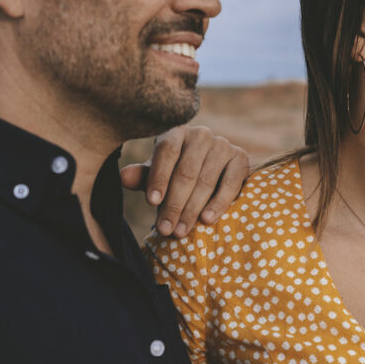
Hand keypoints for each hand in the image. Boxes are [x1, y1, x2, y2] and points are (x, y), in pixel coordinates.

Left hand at [120, 125, 248, 236]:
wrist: (216, 172)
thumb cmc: (178, 173)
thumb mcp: (160, 174)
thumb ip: (144, 177)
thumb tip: (123, 177)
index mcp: (176, 132)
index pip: (167, 151)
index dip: (159, 177)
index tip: (151, 202)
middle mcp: (201, 134)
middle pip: (186, 171)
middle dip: (174, 204)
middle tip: (166, 229)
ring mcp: (223, 144)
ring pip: (206, 180)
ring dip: (193, 209)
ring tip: (181, 231)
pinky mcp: (241, 158)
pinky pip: (230, 183)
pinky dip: (219, 203)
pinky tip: (207, 220)